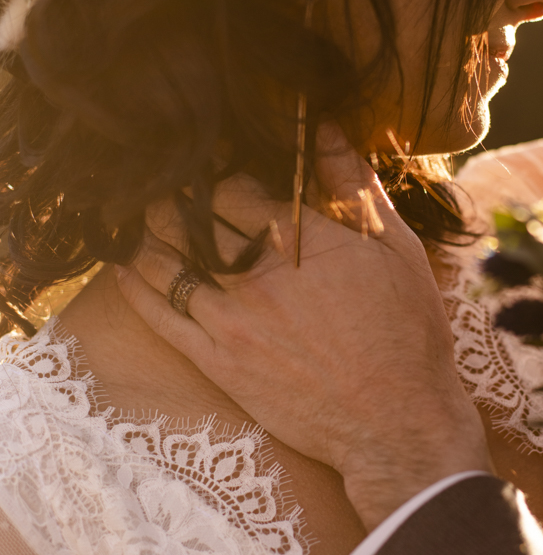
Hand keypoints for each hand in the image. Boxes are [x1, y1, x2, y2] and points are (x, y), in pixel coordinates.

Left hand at [116, 123, 490, 530]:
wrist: (396, 423)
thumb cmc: (408, 334)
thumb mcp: (400, 249)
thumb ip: (357, 187)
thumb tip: (328, 131)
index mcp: (303, 239)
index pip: (234, 186)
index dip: (218, 171)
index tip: (214, 165)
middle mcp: (259, 273)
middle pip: (193, 216)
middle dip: (176, 194)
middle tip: (167, 182)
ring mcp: (233, 318)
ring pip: (166, 259)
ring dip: (146, 230)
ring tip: (140, 214)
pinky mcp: (218, 362)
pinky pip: (158, 315)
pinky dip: (133, 285)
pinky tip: (122, 265)